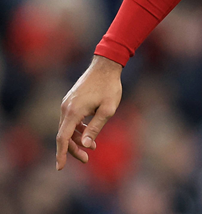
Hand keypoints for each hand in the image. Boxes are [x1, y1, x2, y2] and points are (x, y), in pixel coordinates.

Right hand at [56, 55, 122, 169]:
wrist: (106, 66)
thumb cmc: (110, 87)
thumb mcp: (108, 109)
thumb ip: (96, 127)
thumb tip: (86, 145)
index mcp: (73, 111)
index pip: (62, 138)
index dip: (61, 154)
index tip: (59, 168)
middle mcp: (66, 108)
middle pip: (64, 135)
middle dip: (73, 149)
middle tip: (87, 159)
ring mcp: (67, 103)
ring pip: (67, 127)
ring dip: (76, 139)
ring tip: (91, 148)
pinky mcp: (71, 101)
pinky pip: (70, 120)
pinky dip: (77, 129)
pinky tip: (88, 133)